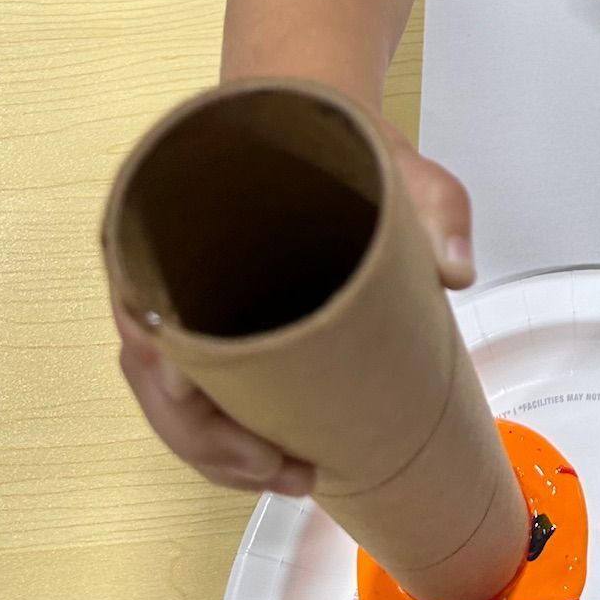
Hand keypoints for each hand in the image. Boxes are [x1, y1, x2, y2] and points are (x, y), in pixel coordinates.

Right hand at [112, 112, 475, 494]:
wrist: (318, 123)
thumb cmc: (335, 141)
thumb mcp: (396, 162)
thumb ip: (433, 203)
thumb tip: (454, 269)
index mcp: (182, 217)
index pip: (145, 304)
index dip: (169, 368)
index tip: (204, 400)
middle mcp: (169, 266)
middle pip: (156, 375)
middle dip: (210, 439)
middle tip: (283, 468)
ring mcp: (189, 303)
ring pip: (173, 400)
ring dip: (220, 453)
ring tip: (293, 476)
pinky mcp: (215, 330)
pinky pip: (199, 397)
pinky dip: (228, 439)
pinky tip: (278, 460)